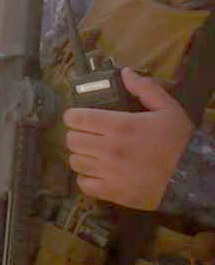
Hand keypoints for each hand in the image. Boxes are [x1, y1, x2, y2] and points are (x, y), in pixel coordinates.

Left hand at [64, 68, 193, 209]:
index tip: (80, 117)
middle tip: (88, 135)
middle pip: (71, 140)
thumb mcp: (168, 109)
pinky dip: (86, 178)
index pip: (76, 118)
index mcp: (119, 126)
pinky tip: (97, 172)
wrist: (193, 177)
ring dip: (81, 156)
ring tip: (93, 154)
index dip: (74, 116)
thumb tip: (125, 72)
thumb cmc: (179, 141)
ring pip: (75, 161)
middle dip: (77, 135)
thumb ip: (144, 88)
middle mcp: (109, 149)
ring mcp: (109, 172)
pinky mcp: (112, 193)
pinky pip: (83, 184)